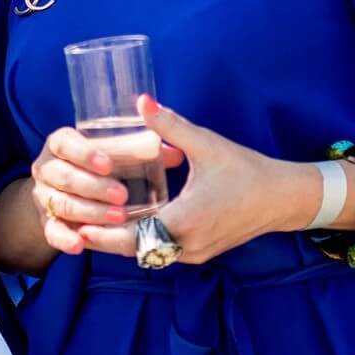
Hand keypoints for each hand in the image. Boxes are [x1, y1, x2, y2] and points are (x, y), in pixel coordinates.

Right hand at [28, 124, 185, 255]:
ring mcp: (44, 196)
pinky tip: (80, 244)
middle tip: (123, 195)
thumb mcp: (111, 151)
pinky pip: (51, 231)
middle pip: (64, 176)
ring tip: (118, 218)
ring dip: (89, 212)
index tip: (109, 164)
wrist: (66, 189)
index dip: (85, 153)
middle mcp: (47, 168)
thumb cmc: (96, 164)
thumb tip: (176, 156)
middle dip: (93, 186)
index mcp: (60, 144)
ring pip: (62, 204)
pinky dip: (64, 239)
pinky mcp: (46, 221)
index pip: (65, 143)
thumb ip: (138, 149)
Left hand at [76, 96, 311, 263]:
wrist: (282, 198)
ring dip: (122, 242)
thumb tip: (142, 101)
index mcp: (186, 220)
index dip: (104, 233)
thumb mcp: (206, 145)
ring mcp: (194, 253)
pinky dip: (141, 243)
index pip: (134, 236)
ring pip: (148, 253)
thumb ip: (170, 125)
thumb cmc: (246, 170)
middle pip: (135, 250)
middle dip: (104, 240)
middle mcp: (187, 245)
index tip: (78, 225)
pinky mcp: (200, 252)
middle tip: (73, 226)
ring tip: (90, 227)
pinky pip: (162, 251)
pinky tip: (125, 227)